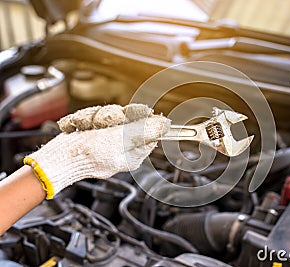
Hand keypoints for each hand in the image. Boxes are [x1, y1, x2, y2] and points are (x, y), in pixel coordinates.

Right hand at [24, 104, 169, 198]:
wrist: (58, 157)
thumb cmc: (88, 155)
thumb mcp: (120, 140)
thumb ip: (144, 131)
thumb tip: (166, 125)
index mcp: (135, 152)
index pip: (148, 127)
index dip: (137, 118)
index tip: (125, 118)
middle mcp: (123, 146)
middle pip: (128, 117)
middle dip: (112, 117)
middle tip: (102, 126)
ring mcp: (108, 139)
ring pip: (110, 114)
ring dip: (96, 118)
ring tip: (88, 129)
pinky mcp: (94, 132)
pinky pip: (95, 116)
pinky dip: (86, 120)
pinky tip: (81, 128)